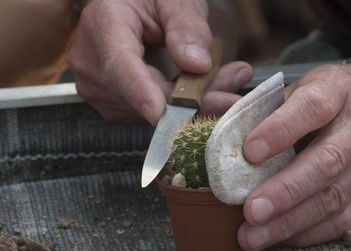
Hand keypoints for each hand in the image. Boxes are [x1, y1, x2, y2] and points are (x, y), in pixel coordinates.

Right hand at [68, 0, 251, 123]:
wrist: (129, 9)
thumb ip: (186, 24)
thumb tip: (196, 64)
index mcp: (102, 25)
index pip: (119, 66)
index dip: (142, 92)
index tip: (163, 113)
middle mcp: (92, 63)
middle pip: (143, 96)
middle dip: (192, 99)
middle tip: (232, 86)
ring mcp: (101, 89)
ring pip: (152, 111)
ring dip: (192, 102)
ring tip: (221, 80)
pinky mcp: (115, 104)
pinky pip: (152, 115)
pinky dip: (181, 106)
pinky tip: (201, 89)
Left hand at [238, 62, 350, 250]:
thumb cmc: (333, 96)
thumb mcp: (302, 85)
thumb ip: (259, 103)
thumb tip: (216, 120)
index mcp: (337, 91)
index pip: (312, 108)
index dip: (280, 130)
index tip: (250, 152)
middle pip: (325, 162)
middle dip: (285, 191)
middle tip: (251, 210)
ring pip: (332, 198)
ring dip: (289, 221)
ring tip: (253, 235)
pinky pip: (340, 219)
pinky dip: (306, 232)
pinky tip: (278, 236)